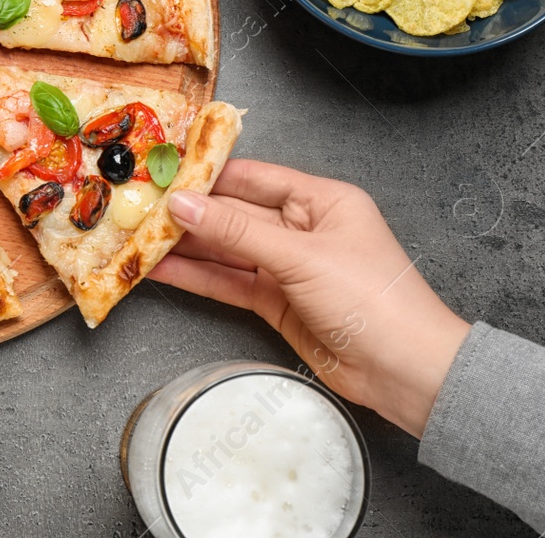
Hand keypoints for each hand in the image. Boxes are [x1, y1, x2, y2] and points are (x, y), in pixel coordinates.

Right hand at [149, 159, 470, 437]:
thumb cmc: (374, 300)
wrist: (406, 372)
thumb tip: (183, 205)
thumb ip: (237, 231)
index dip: (208, 175)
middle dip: (188, 215)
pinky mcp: (277, 302)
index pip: (253, 177)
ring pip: (226, 250)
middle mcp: (303, 229)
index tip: (164, 173)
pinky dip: (197, 277)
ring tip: (138, 239)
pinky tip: (163, 269)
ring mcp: (288, 267)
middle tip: (138, 209)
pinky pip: (229, 282)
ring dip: (185, 247)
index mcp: (322, 201)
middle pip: (234, 214)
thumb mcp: (301, 256)